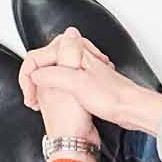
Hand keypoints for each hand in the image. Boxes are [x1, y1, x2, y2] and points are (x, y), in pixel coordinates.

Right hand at [14, 25, 161, 155]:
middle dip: (36, 77)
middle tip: (33, 96)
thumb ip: (53, 74)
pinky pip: (65, 80)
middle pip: (45, 60)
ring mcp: (83, 69)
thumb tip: (35, 73)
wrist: (132, 109)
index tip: (30, 94)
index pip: (38, 56)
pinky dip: (58, 88)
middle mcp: (78, 57)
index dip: (29, 75)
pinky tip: (61, 100)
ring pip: (55, 70)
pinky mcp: (88, 81)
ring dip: (46, 82)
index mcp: (74, 52)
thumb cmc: (112, 96)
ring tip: (42, 98)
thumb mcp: (76, 84)